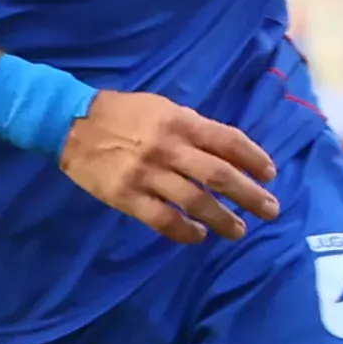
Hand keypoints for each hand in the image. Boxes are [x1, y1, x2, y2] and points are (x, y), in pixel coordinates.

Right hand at [56, 90, 280, 245]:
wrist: (72, 123)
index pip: (228, 142)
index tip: (270, 175)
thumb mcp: (163, 108)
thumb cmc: (124, 114)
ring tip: (239, 231)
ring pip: (196, 202)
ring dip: (223, 219)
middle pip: (220, 176)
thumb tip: (228, 154)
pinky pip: (163, 220)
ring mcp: (148, 174)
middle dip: (250, 195)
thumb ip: (193, 129)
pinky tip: (198, 235)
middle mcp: (169, 148)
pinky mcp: (127, 196)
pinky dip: (185, 231)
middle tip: (270, 210)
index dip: (254, 159)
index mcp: (180, 123)